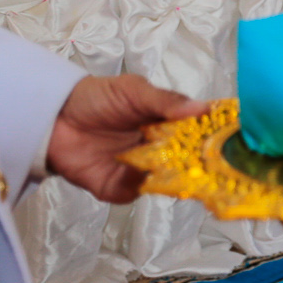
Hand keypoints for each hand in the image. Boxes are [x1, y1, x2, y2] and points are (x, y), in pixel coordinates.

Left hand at [46, 76, 206, 203]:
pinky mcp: (116, 187)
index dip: (214, 140)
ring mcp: (138, 171)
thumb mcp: (134, 91)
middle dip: (199, 166)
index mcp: (168, 126)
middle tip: (212, 164)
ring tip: (177, 169)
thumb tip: (203, 108)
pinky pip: (134, 192)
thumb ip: (165, 101)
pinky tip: (138, 172)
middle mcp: (158, 151)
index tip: (230, 142)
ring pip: (164, 181)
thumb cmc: (97, 98)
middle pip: (187, 164)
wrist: (52, 115)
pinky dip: (137, 184)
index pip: (198, 135)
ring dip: (171, 177)